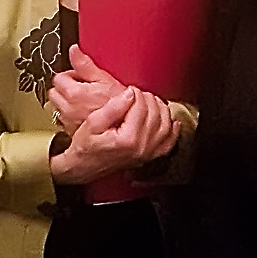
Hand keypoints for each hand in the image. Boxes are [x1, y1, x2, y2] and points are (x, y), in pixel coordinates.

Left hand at [48, 45, 126, 134]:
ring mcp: (70, 122)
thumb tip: (74, 50)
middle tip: (82, 87)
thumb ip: (85, 64)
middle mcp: (68, 109)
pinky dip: (71, 115)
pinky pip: (65, 120)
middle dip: (65, 88)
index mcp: (74, 94)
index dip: (71, 74)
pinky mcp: (73, 131)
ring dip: (67, 102)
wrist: (127, 125)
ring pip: (58, 106)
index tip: (81, 77)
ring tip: (83, 100)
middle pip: (55, 92)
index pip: (59, 78)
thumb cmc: (120, 105)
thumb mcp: (105, 79)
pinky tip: (85, 112)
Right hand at [50, 86, 179, 184]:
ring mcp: (148, 154)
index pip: (141, 106)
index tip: (129, 89)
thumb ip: (112, 108)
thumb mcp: (92, 123)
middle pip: (156, 113)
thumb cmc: (85, 147)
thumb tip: (129, 94)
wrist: (83, 167)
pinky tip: (172, 121)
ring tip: (149, 102)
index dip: (136, 93)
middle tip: (137, 94)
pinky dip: (173, 130)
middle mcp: (142, 147)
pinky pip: (168, 143)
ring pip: (166, 125)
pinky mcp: (149, 157)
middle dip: (148, 98)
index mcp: (128, 138)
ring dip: (161, 109)